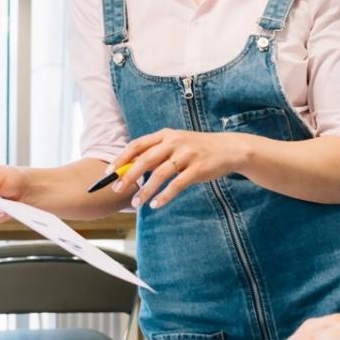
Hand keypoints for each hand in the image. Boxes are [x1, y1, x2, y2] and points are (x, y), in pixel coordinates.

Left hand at [110, 129, 254, 209]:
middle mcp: (174, 142)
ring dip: (146, 190)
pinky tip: (156, 204)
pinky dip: (164, 196)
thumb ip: (156, 153)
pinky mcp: (198, 168)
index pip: (137, 145)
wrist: (229, 149)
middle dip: (129, 176)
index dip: (122, 158)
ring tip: (136, 203)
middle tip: (117, 189)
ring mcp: (187, 155)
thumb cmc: (197, 149)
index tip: (109, 172)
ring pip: (160, 174)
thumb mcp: (176, 144)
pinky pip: (177, 184)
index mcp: (165, 135)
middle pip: (145, 159)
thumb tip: (131, 168)